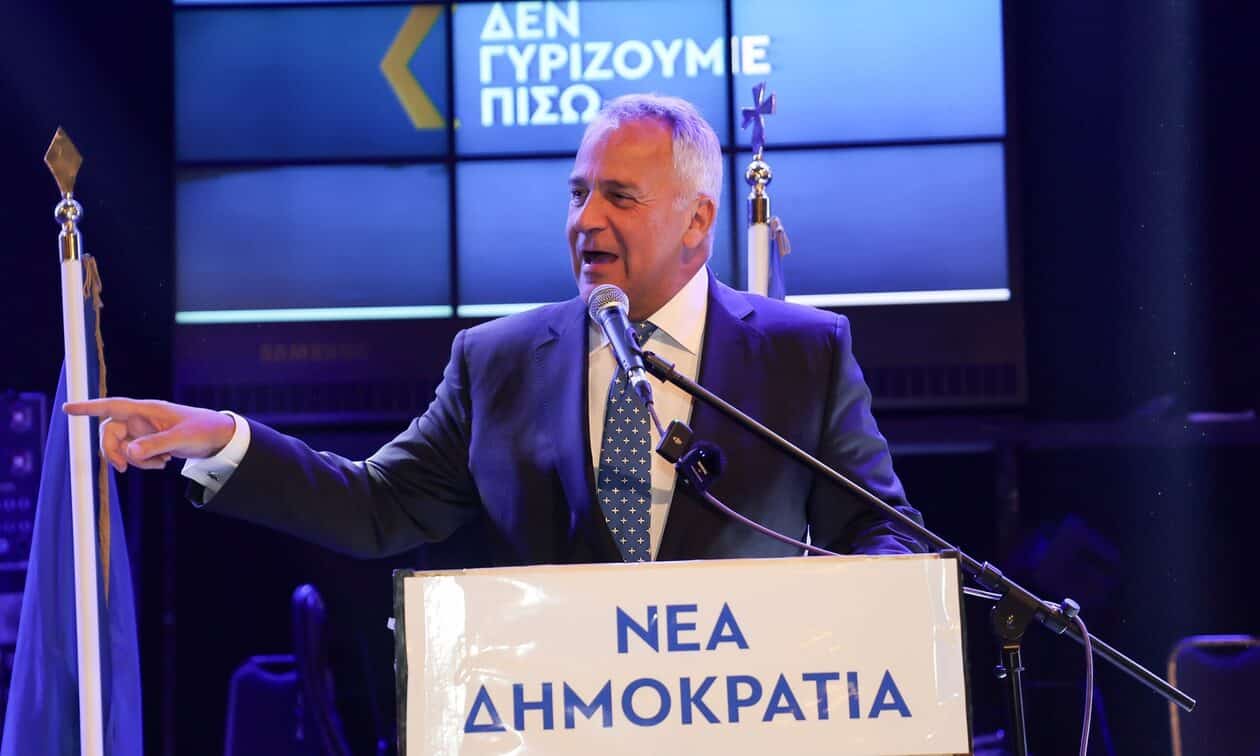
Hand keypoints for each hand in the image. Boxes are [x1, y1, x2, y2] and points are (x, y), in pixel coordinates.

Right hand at [62, 398, 236, 472]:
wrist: (220, 438)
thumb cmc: (203, 430)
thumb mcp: (181, 439)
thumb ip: (155, 446)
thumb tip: (129, 454)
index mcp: (147, 410)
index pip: (112, 406)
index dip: (89, 407)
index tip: (67, 408)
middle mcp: (142, 418)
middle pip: (110, 432)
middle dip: (113, 451)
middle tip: (125, 468)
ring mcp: (145, 430)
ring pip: (122, 447)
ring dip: (135, 460)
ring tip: (161, 464)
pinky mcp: (150, 442)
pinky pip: (135, 454)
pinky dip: (144, 463)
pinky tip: (164, 463)